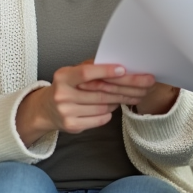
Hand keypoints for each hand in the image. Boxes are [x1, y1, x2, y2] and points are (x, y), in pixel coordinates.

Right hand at [16, 63, 154, 145]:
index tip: (124, 69)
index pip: (86, 72)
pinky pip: (100, 118)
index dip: (106, 71)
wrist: (46, 109)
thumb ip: (92, 68)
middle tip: (146, 84)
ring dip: (119, 100)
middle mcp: (63, 94)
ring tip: (130, 95)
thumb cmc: (67, 87)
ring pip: (104, 106)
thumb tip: (120, 67)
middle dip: (127, 88)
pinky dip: (109, 112)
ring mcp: (67, 112)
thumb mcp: (73, 73)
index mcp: (63, 76)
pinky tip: (112, 107)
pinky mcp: (72, 125)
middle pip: (101, 92)